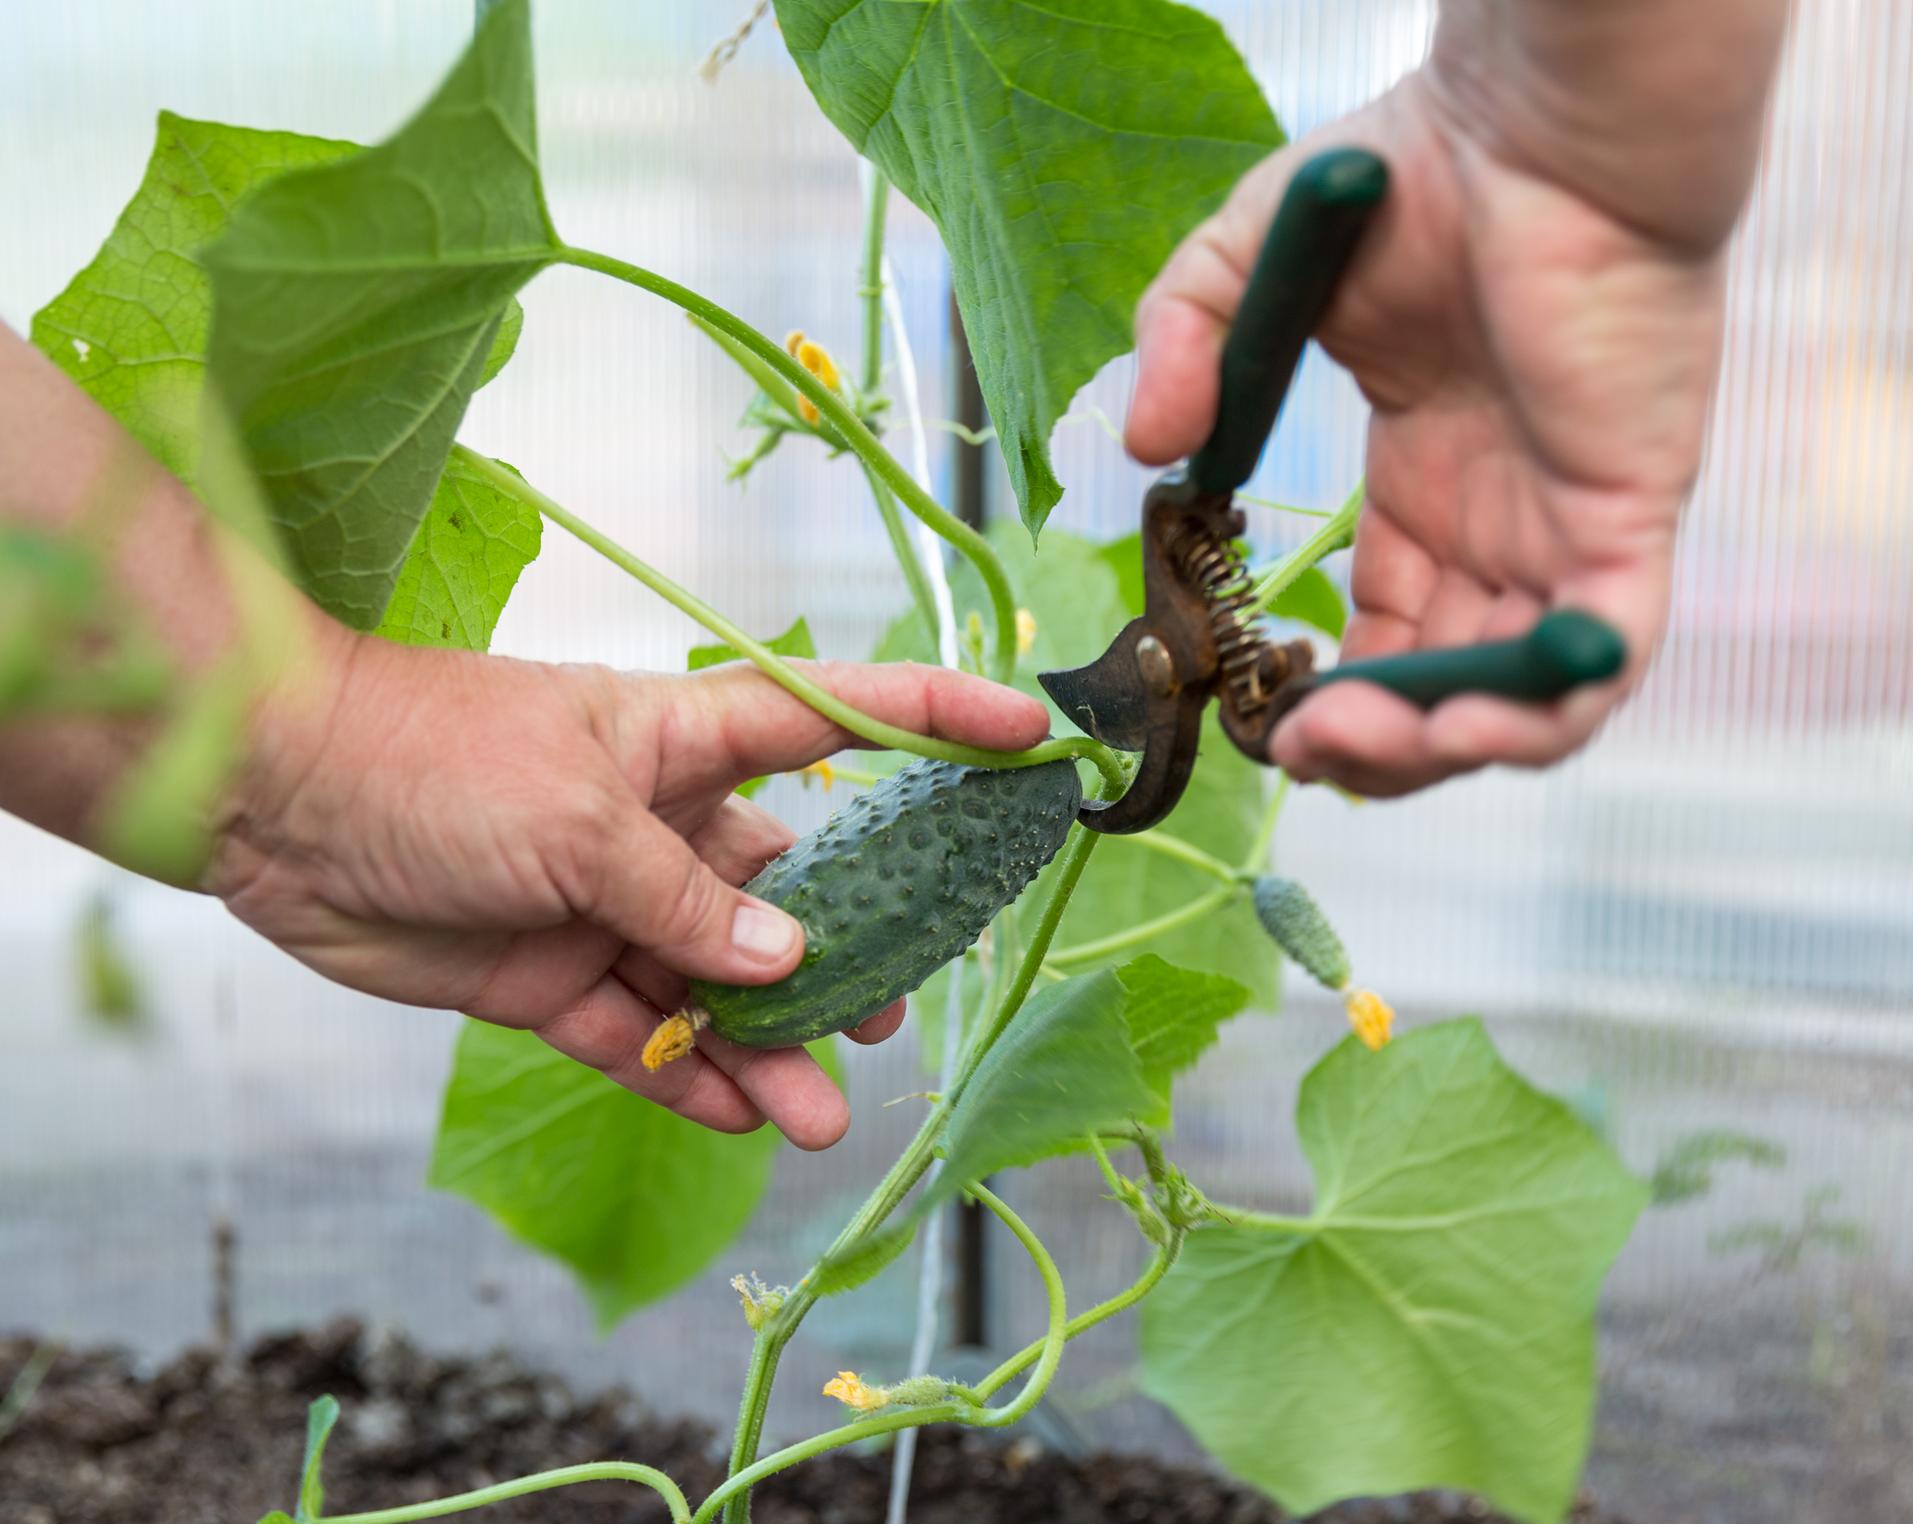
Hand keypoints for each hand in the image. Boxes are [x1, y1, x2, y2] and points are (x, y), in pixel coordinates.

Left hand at [208, 625, 1048, 1147]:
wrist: (275, 803)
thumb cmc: (433, 757)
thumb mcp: (577, 820)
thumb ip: (685, 900)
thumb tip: (788, 967)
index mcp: (687, 740)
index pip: (840, 717)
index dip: (940, 720)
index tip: (1030, 740)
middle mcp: (665, 822)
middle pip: (790, 889)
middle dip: (849, 950)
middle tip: (896, 1011)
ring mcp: (613, 902)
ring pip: (721, 984)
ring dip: (772, 1044)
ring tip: (819, 1113)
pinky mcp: (556, 976)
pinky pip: (644, 1035)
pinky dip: (689, 1076)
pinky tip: (738, 1117)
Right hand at [1127, 11, 1780, 795]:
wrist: (1535, 120)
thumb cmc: (1412, 174)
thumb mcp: (1245, 267)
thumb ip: (1184, 351)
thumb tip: (1146, 448)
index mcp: (1432, 486)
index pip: (1391, 632)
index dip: (1331, 693)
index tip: (1262, 717)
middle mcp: (1504, 525)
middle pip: (1447, 688)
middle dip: (1373, 747)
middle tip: (1297, 749)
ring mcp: (1568, 527)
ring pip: (1523, 698)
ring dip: (1436, 749)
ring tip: (1343, 743)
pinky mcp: (1629, 515)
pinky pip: (1602, 654)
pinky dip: (1536, 712)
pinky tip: (1452, 723)